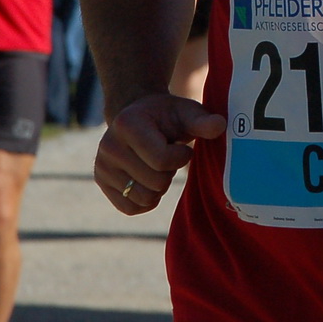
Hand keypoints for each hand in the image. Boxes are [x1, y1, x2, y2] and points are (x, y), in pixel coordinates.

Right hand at [94, 93, 225, 214]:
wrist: (137, 118)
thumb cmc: (167, 116)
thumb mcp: (186, 113)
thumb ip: (202, 122)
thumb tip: (220, 125)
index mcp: (127, 124)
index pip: (162, 161)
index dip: (181, 157)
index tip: (181, 146)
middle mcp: (108, 146)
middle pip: (155, 182)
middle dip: (170, 172)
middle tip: (167, 154)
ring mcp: (102, 167)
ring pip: (145, 198)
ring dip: (160, 186)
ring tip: (157, 165)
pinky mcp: (102, 183)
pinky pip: (132, 208)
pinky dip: (147, 199)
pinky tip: (149, 178)